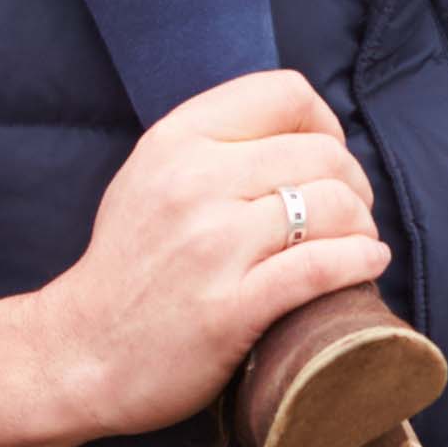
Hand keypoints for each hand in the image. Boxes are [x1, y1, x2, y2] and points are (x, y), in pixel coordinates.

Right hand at [0, 72, 395, 446]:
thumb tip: (305, 130)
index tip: (323, 159)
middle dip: (353, 182)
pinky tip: (367, 266)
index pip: (285, 94)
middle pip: (323, 153)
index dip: (324, 123)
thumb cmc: (130, 265)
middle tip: (348, 213)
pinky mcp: (230, 308)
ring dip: (361, 226)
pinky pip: (323, 267)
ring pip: (332, 206)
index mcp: (177, 140)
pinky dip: (361, 263)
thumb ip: (216, 142)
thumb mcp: (152, 176)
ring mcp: (212, 246)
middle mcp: (193, 183)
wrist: (80, 352)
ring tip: (356, 243)